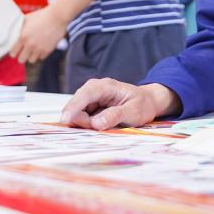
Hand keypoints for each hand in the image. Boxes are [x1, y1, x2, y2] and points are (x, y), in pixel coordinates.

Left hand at [10, 6, 66, 63]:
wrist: (57, 17)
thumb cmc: (42, 15)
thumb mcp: (27, 19)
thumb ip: (20, 27)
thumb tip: (16, 30)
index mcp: (23, 37)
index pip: (13, 53)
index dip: (13, 52)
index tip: (15, 50)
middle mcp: (30, 45)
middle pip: (21, 60)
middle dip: (21, 56)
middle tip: (24, 52)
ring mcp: (39, 49)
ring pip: (31, 60)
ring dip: (31, 56)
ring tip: (33, 50)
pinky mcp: (48, 50)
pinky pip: (41, 57)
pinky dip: (40, 54)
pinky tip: (41, 47)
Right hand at [61, 80, 180, 129]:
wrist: (148, 101)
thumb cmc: (143, 105)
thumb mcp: (134, 112)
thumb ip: (115, 116)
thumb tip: (96, 123)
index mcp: (105, 86)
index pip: (85, 94)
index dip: (73, 107)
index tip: (65, 120)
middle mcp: (94, 89)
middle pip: (77, 105)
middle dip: (82, 120)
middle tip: (102, 127)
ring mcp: (91, 98)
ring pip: (77, 113)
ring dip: (85, 124)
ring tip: (107, 124)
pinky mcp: (90, 106)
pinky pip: (82, 117)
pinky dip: (87, 124)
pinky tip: (100, 125)